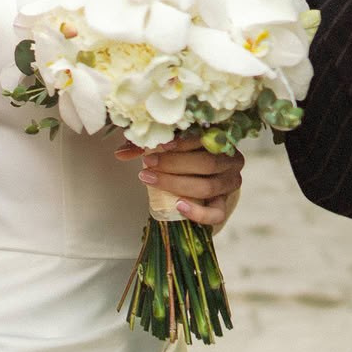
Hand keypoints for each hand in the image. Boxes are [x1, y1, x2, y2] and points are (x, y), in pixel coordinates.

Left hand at [116, 136, 246, 228]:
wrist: (202, 178)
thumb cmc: (184, 156)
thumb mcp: (169, 147)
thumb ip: (147, 147)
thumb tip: (120, 153)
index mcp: (221, 139)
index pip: (206, 138)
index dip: (181, 142)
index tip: (158, 146)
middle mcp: (231, 160)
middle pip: (206, 163)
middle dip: (173, 164)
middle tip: (148, 164)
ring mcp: (230, 183)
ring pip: (207, 187)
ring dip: (176, 184)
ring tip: (151, 180)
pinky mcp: (224, 205)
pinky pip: (215, 213)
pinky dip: (197, 212)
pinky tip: (178, 206)